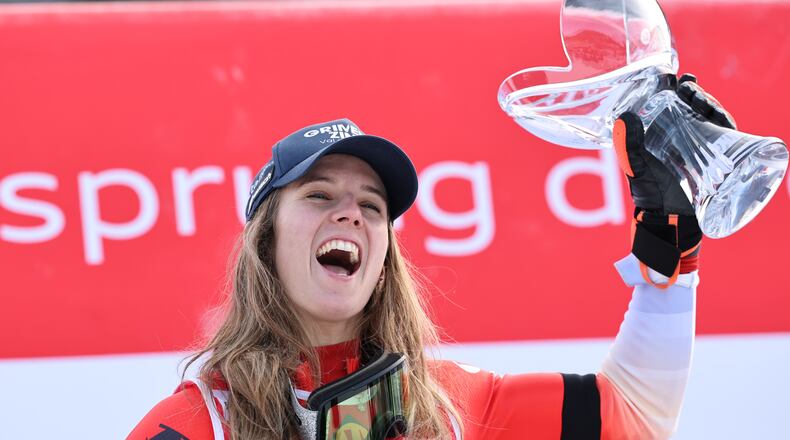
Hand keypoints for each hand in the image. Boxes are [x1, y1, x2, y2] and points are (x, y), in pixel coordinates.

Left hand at [613, 74, 732, 285]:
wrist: (670, 222)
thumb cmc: (650, 196)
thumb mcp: (635, 168)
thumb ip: (628, 146)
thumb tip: (624, 116)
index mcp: (660, 133)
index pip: (669, 103)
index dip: (673, 86)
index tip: (673, 76)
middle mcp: (681, 135)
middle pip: (691, 105)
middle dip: (693, 91)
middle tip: (688, 86)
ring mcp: (700, 144)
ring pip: (709, 114)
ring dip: (707, 101)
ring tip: (697, 97)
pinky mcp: (716, 155)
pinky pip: (725, 132)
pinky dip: (724, 119)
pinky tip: (719, 114)